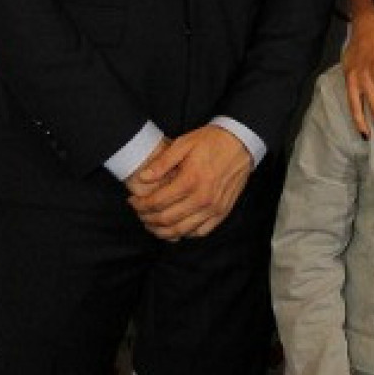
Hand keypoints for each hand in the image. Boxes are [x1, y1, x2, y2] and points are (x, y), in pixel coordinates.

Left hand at [128, 126, 251, 240]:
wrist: (241, 142)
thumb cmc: (212, 141)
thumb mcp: (184, 143)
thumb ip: (162, 162)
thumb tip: (143, 178)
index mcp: (190, 180)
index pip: (157, 202)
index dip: (140, 205)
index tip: (132, 202)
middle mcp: (202, 198)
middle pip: (166, 220)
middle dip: (147, 219)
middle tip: (140, 213)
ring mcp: (214, 207)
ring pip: (182, 231)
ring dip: (162, 231)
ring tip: (152, 223)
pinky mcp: (223, 211)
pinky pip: (200, 232)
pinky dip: (185, 233)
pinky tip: (176, 226)